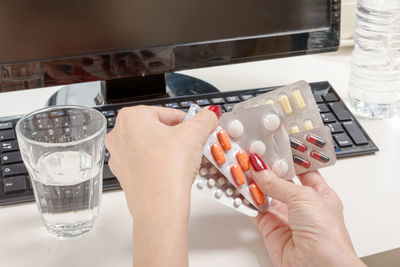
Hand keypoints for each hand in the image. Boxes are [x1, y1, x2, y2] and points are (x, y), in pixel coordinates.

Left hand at [105, 105, 218, 266]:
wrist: (159, 208)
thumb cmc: (168, 169)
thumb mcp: (194, 134)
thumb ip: (204, 119)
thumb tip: (210, 113)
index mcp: (130, 117)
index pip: (166, 112)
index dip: (186, 120)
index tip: (197, 127)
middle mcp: (119, 135)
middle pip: (157, 128)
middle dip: (177, 135)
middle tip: (193, 143)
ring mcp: (119, 157)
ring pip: (151, 146)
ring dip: (169, 149)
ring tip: (184, 159)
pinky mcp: (125, 175)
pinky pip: (146, 163)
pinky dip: (160, 164)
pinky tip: (173, 171)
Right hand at [248, 153, 364, 266]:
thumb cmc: (328, 236)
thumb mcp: (304, 197)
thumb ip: (277, 183)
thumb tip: (260, 168)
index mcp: (319, 193)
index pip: (301, 169)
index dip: (286, 158)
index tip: (271, 146)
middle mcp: (302, 205)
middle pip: (279, 181)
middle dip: (266, 169)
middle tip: (251, 155)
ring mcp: (285, 216)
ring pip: (265, 194)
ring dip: (253, 183)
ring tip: (241, 167)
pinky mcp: (270, 228)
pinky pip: (255, 210)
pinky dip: (246, 200)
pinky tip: (240, 189)